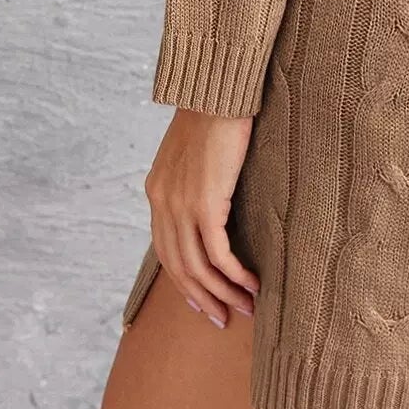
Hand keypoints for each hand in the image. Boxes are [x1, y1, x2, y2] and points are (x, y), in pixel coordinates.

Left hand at [144, 108, 260, 328]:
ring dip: (222, 294)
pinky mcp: (205, 205)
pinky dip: (235, 275)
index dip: (184, 281)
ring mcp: (181, 206)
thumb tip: (211, 198)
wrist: (217, 90)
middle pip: (179, 267)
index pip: (165, 250)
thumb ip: (193, 180)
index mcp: (156, 192)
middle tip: (222, 318)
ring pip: (198, 267)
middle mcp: (162, 204)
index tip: (203, 300)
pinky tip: (252, 284)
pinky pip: (219, 254)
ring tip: (244, 308)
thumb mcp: (194, 153)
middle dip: (202, 298)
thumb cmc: (214, 113)